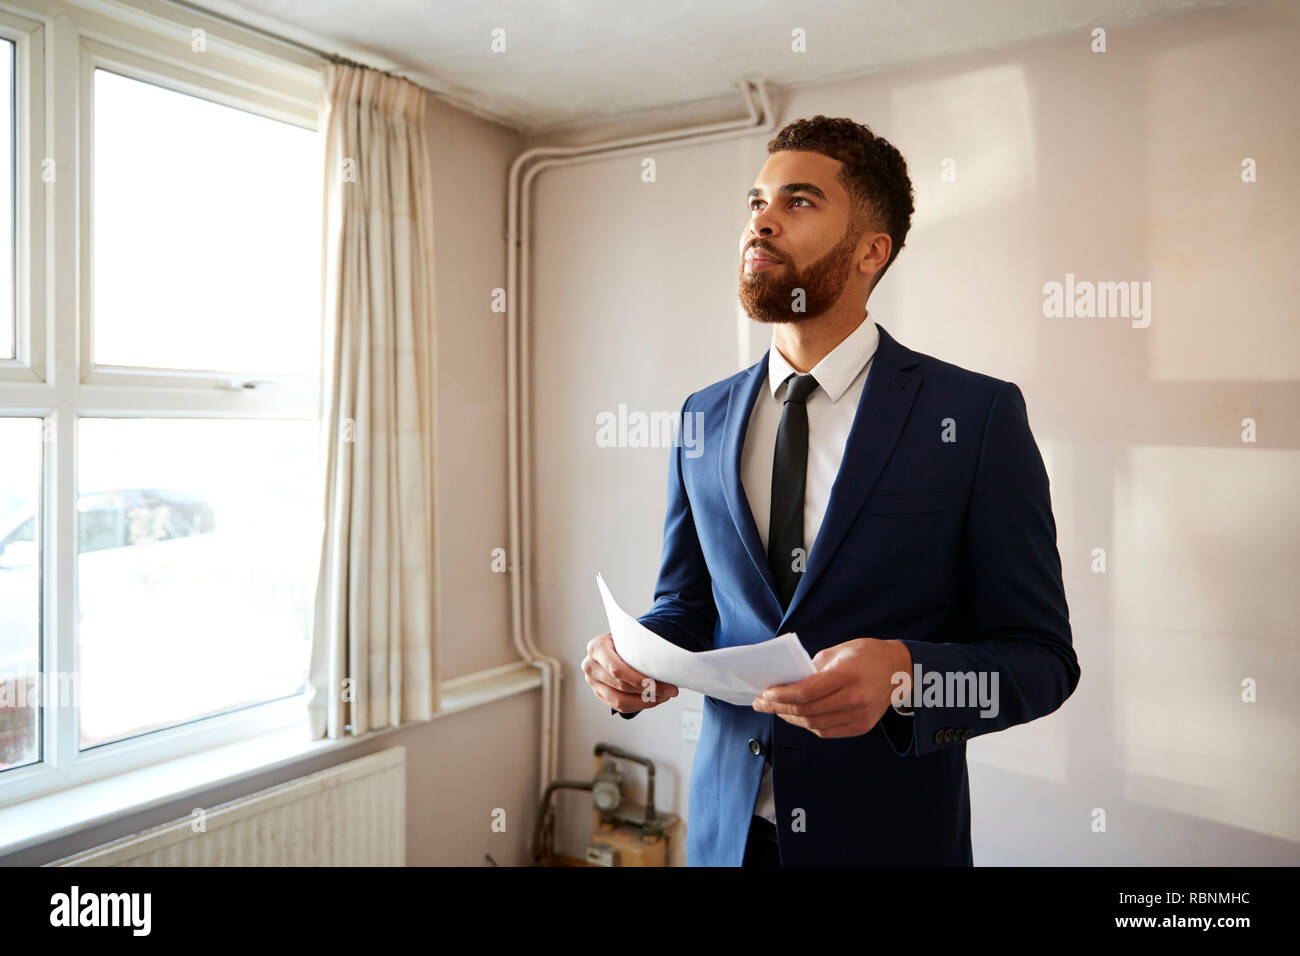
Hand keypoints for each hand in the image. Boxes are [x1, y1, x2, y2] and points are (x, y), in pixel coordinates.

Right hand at [582, 632, 678, 713]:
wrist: (617, 643)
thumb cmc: (626, 639)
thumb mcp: (630, 636)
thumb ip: (640, 646)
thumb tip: (666, 661)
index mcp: (596, 647)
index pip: (617, 669)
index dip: (638, 679)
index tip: (658, 683)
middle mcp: (590, 665)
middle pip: (620, 686)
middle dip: (648, 691)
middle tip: (670, 690)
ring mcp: (593, 682)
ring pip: (619, 701)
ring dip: (644, 702)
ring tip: (664, 696)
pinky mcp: (600, 694)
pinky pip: (620, 707)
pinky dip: (638, 705)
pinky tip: (653, 699)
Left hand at [751, 638, 911, 737]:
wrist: (898, 669)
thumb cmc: (866, 654)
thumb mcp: (837, 651)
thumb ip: (812, 668)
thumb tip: (786, 683)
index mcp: (847, 675)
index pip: (806, 692)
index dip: (782, 696)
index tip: (766, 694)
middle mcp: (855, 699)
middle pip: (808, 711)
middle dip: (779, 708)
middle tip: (762, 704)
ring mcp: (860, 716)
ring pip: (815, 725)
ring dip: (791, 719)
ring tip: (776, 710)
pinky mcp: (862, 726)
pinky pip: (827, 731)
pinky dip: (808, 725)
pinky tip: (797, 716)